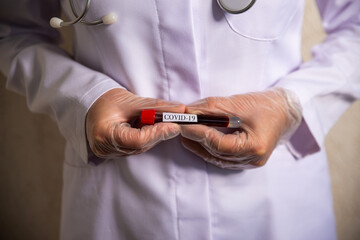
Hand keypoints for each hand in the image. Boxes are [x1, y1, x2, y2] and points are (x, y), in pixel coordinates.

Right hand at [86, 88, 184, 157]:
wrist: (90, 105)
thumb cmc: (106, 101)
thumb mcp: (131, 100)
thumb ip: (155, 106)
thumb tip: (180, 109)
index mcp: (104, 134)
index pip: (137, 140)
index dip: (158, 133)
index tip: (175, 125)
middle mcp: (105, 148)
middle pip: (141, 145)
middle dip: (160, 133)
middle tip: (176, 122)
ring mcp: (109, 153)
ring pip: (141, 147)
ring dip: (155, 135)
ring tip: (163, 121)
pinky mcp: (115, 152)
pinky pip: (136, 147)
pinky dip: (147, 137)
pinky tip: (151, 127)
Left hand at [180, 88, 301, 169]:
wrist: (287, 110)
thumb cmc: (267, 104)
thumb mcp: (239, 103)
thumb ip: (213, 107)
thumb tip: (189, 110)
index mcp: (255, 146)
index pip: (219, 144)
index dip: (199, 134)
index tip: (183, 125)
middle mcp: (252, 159)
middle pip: (216, 152)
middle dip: (196, 140)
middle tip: (180, 129)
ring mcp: (250, 162)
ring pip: (218, 157)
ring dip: (200, 146)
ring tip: (185, 135)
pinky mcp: (247, 159)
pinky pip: (223, 157)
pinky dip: (210, 149)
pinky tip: (199, 141)